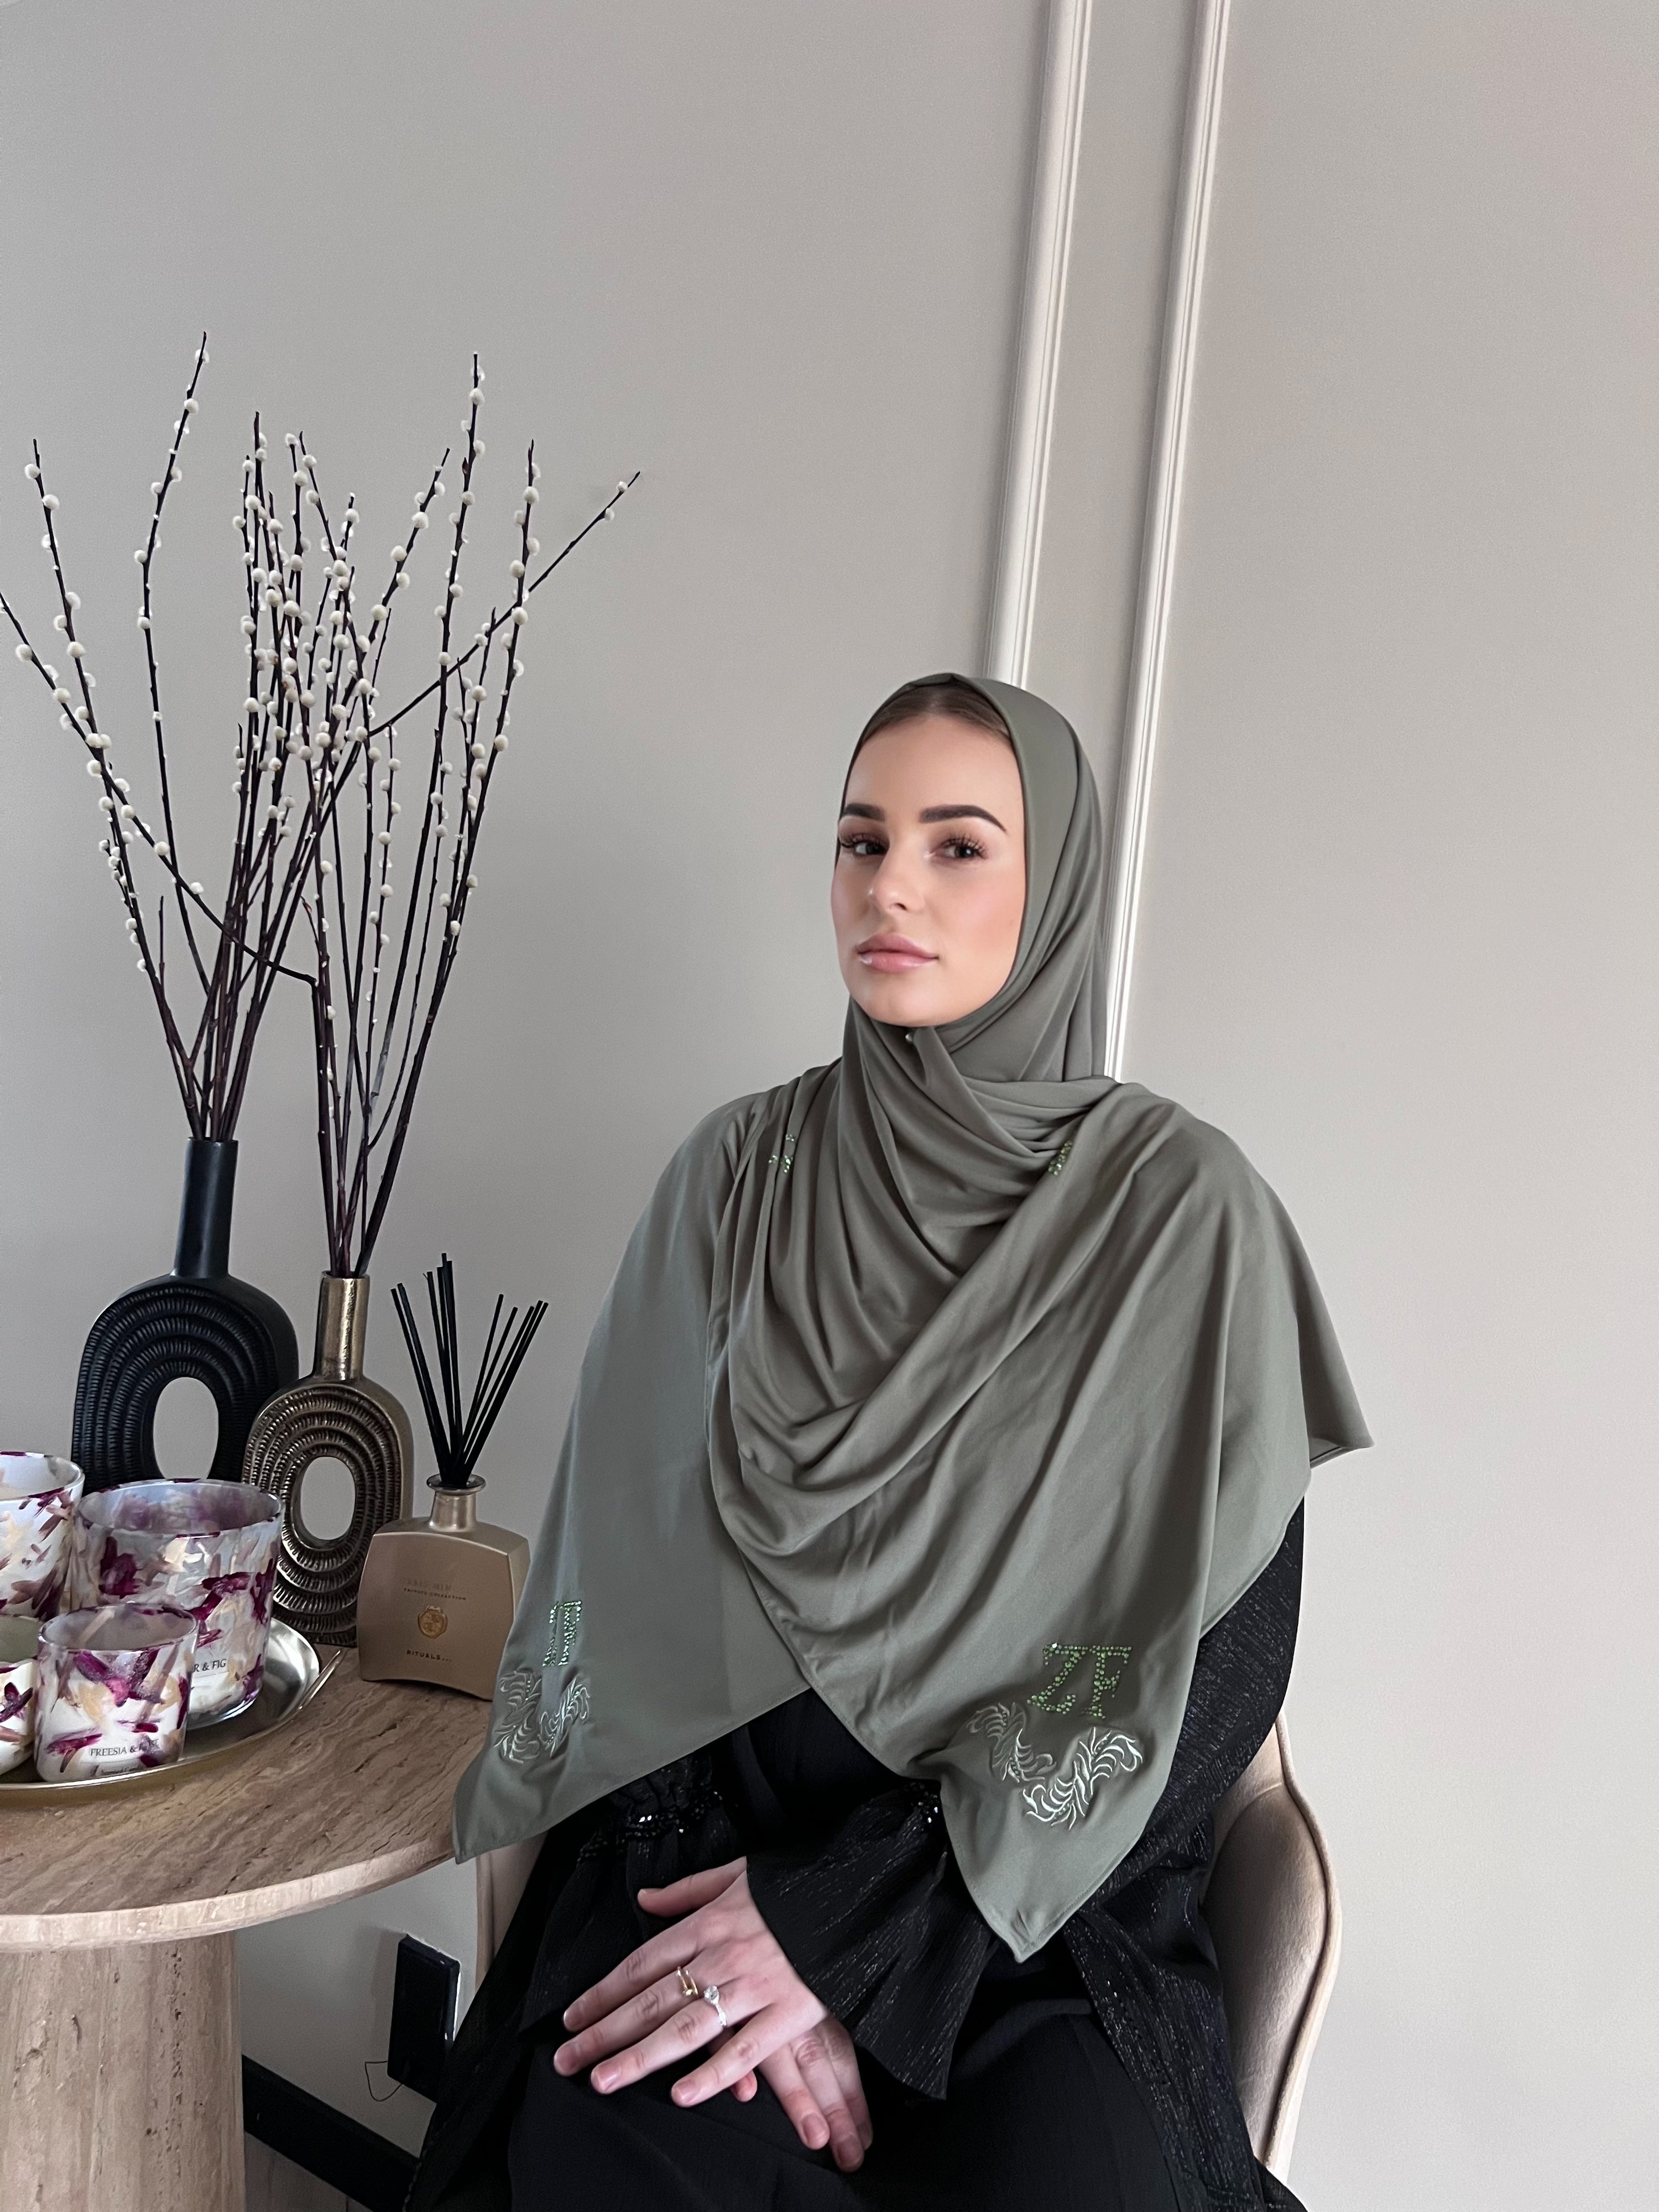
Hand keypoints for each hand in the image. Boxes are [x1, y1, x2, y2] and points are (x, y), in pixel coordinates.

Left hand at [554, 1857, 872, 2171]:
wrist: (856, 1892)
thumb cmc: (793, 1886)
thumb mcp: (736, 1874)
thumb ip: (686, 1891)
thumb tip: (643, 1898)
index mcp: (708, 1923)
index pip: (641, 1964)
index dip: (602, 1993)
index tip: (571, 2019)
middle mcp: (722, 1956)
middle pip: (652, 1999)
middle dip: (604, 2032)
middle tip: (566, 2060)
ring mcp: (754, 1986)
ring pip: (686, 2027)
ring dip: (639, 2057)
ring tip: (603, 2080)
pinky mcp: (787, 2012)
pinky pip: (744, 2050)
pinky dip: (713, 2074)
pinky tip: (681, 2094)